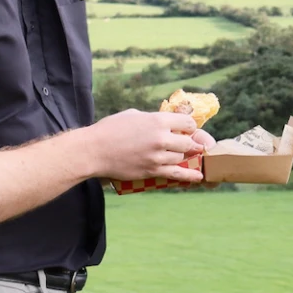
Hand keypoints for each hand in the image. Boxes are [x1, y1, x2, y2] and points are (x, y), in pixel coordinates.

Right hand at [83, 110, 216, 185]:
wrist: (94, 150)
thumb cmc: (110, 129)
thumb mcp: (134, 115)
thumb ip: (152, 118)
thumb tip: (164, 121)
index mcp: (158, 120)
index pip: (187, 123)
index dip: (189, 127)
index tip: (187, 129)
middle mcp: (161, 138)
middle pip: (188, 142)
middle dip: (189, 143)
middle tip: (188, 144)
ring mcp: (157, 156)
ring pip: (181, 157)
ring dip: (180, 156)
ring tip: (179, 155)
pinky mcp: (152, 171)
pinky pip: (176, 174)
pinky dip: (189, 176)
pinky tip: (198, 177)